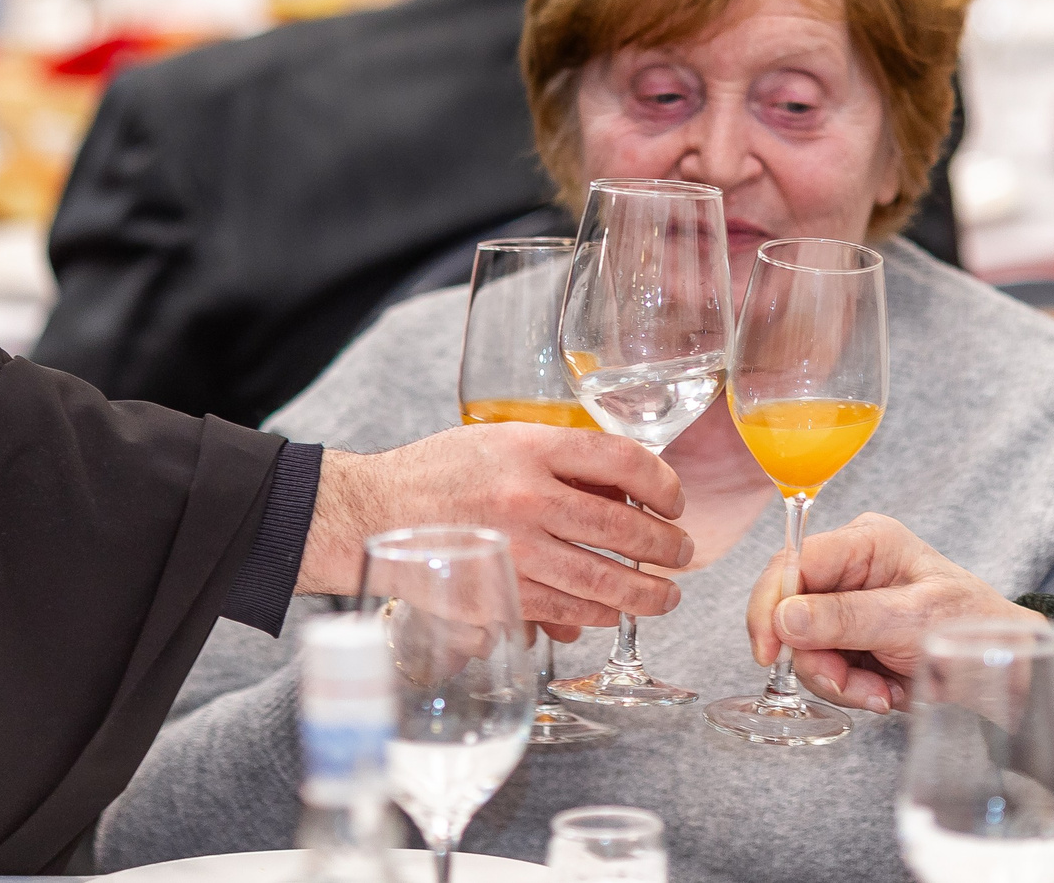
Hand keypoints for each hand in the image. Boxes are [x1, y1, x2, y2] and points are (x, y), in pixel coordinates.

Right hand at [300, 424, 692, 630]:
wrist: (371, 512)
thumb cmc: (439, 472)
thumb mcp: (500, 439)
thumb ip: (558, 458)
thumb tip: (625, 489)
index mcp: (529, 448)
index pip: (621, 459)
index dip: (662, 482)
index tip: (675, 500)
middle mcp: (525, 498)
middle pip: (622, 526)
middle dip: (665, 547)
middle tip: (682, 554)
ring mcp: (513, 550)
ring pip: (602, 580)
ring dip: (644, 593)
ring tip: (664, 595)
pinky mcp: (497, 593)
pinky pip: (565, 610)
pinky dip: (597, 614)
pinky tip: (611, 612)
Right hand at [745, 512, 1028, 711]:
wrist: (1009, 674)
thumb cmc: (975, 629)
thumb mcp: (911, 620)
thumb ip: (846, 618)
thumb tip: (784, 618)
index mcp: (867, 542)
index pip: (794, 562)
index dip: (772, 604)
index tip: (769, 650)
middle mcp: (851, 569)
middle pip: (791, 610)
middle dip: (815, 655)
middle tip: (846, 683)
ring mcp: (849, 607)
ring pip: (804, 647)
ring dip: (838, 680)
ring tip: (880, 693)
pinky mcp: (852, 641)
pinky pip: (825, 668)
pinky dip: (850, 689)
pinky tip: (885, 694)